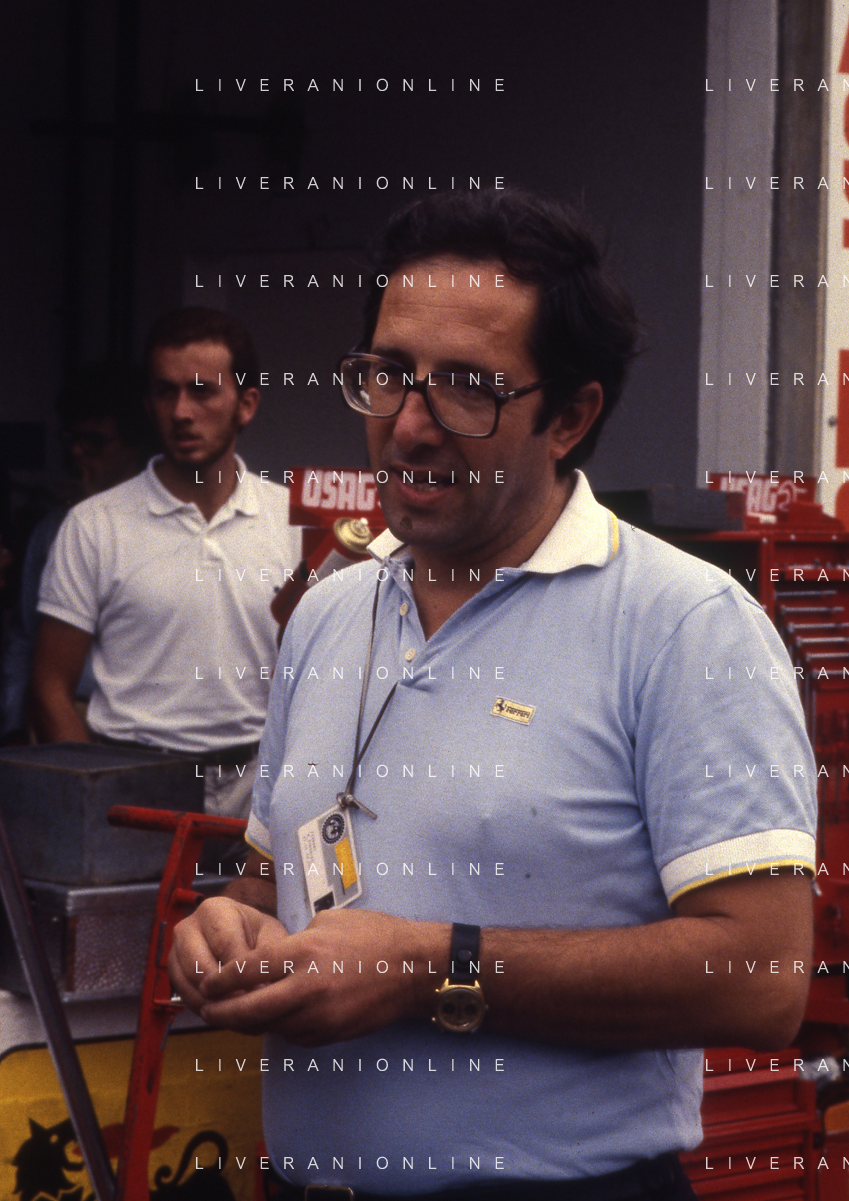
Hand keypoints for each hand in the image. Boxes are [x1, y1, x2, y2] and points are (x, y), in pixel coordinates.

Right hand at [167, 896, 288, 1016]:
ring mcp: (176, 951)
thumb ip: (267, 958)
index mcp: (213, 910)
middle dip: (225, 992)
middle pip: (200, 968)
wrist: (245, 938)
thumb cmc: (260, 936)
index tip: (262, 991)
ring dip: (216, 1006)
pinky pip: (186, 998)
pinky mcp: (174, 974)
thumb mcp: (271, 938)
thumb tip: (262, 988)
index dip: (243, 972)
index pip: (224, 945)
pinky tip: (231, 1016)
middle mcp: (187, 927)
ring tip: (243, 1015)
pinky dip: (208, 1011)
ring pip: (190, 987)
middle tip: (249, 1008)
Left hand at [197, 907, 447, 1044]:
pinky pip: (294, 1035)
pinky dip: (280, 1028)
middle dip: (222, 1013)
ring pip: (269, 1027)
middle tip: (206, 1011)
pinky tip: (274, 1018)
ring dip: (250, 1024)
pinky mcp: (331, 1033)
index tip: (209, 983)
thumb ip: (294, 940)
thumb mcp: (328, 921)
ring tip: (234, 1016)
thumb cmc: (374, 935)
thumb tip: (270, 957)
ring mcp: (320, 1015)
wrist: (413, 968)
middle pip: (249, 1010)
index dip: (222, 979)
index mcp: (304, 952)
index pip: (248, 970)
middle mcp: (307, 987)